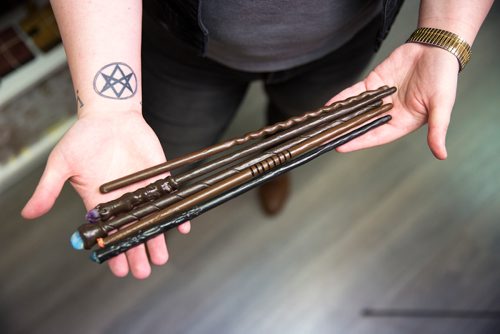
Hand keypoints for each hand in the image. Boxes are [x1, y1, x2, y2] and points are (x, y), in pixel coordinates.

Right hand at [22, 110, 189, 278]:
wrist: (109, 116)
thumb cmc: (83, 137)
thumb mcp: (61, 163)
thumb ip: (48, 189)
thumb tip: (28, 213)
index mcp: (100, 202)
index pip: (108, 233)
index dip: (113, 251)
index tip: (118, 269)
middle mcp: (123, 199)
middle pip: (131, 231)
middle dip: (136, 252)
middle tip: (142, 271)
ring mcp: (142, 188)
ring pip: (152, 219)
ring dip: (157, 238)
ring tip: (160, 257)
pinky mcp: (159, 175)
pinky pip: (169, 196)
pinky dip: (176, 209)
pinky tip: (182, 225)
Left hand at [328, 43, 458, 158]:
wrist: (436, 48)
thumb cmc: (443, 77)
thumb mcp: (442, 106)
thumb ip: (437, 130)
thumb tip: (441, 155)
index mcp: (403, 123)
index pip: (376, 136)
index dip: (358, 142)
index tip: (340, 147)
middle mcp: (389, 113)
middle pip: (362, 125)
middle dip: (343, 131)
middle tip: (324, 138)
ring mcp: (379, 99)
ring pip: (356, 110)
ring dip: (340, 117)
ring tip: (322, 125)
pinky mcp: (373, 84)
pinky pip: (355, 93)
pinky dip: (342, 99)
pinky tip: (329, 106)